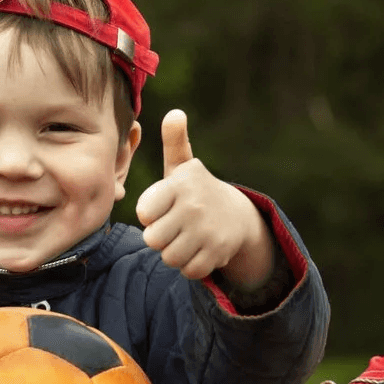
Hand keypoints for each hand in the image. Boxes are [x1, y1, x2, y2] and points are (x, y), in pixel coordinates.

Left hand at [136, 109, 274, 288]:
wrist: (239, 215)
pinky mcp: (218, 253)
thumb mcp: (183, 167)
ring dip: (174, 253)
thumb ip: (174, 142)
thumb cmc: (196, 192)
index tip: (163, 207)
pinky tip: (199, 249)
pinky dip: (191, 265)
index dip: (150, 214)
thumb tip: (175, 113)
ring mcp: (208, 231)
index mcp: (180, 184)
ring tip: (186, 238)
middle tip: (174, 226)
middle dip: (160, 237)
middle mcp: (194, 206)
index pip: (144, 213)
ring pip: (169, 257)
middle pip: (153, 239)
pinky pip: (188, 270)